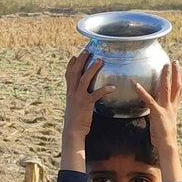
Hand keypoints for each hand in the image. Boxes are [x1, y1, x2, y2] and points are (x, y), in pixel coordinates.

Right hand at [61, 51, 113, 170]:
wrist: (73, 130)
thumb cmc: (75, 119)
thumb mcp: (74, 105)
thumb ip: (78, 97)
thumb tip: (84, 93)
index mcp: (69, 91)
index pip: (68, 74)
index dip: (71, 64)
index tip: (74, 56)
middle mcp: (72, 92)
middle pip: (75, 72)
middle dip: (81, 61)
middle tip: (87, 51)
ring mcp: (79, 97)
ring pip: (85, 79)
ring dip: (92, 69)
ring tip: (100, 61)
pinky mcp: (87, 104)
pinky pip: (96, 94)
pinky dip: (104, 89)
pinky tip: (113, 87)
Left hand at [135, 60, 181, 179]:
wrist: (167, 145)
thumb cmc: (163, 134)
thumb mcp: (163, 120)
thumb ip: (160, 111)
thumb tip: (154, 106)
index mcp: (174, 107)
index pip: (179, 90)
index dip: (180, 78)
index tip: (180, 68)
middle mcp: (172, 106)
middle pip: (176, 86)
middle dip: (176, 73)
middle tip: (175, 61)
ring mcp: (166, 108)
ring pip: (166, 89)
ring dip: (165, 77)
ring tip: (165, 65)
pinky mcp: (157, 113)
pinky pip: (149, 100)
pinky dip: (141, 91)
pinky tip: (134, 84)